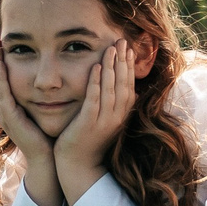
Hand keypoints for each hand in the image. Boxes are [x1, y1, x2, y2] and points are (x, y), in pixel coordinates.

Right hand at [0, 51, 50, 154]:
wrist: (47, 158)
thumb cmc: (47, 135)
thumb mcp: (41, 110)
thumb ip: (41, 95)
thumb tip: (51, 78)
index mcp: (10, 107)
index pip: (2, 80)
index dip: (1, 62)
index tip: (2, 44)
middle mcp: (4, 110)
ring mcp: (5, 116)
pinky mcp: (10, 120)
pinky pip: (3, 97)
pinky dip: (1, 81)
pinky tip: (2, 68)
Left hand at [53, 41, 139, 186]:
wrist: (77, 165)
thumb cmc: (88, 140)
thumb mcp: (104, 120)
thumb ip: (111, 105)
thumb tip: (123, 91)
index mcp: (121, 115)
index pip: (129, 86)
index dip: (129, 67)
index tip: (129, 48)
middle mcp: (116, 117)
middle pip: (123, 84)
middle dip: (124, 61)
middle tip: (123, 40)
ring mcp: (104, 121)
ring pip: (111, 89)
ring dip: (112, 67)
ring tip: (112, 48)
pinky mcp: (89, 124)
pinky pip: (94, 99)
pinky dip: (96, 82)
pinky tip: (96, 67)